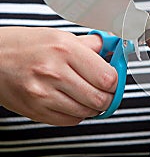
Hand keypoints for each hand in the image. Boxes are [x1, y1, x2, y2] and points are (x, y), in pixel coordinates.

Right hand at [0, 27, 117, 125]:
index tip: (115, 79)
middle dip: (109, 96)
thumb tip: (112, 49)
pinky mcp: (36, 110)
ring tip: (90, 95)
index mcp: (64, 49)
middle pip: (100, 98)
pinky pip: (70, 120)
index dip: (116, 81)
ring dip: (94, 107)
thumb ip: (90, 45)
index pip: (107, 76)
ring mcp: (43, 94)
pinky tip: (74, 102)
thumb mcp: (60, 35)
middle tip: (107, 91)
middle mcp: (54, 72)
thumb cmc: (25, 45)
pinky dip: (78, 114)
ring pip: (87, 112)